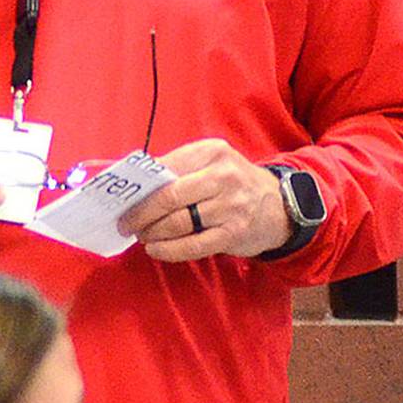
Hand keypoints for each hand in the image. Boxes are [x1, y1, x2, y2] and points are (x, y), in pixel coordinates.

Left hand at [120, 139, 289, 261]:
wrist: (280, 206)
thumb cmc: (234, 184)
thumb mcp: (211, 163)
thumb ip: (177, 169)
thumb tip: (134, 183)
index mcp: (211, 152)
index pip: (165, 168)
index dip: (139, 187)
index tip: (122, 199)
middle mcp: (222, 176)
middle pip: (168, 197)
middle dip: (140, 214)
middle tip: (126, 223)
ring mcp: (230, 206)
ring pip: (178, 223)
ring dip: (152, 233)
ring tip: (142, 236)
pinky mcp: (233, 233)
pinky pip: (192, 246)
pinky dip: (168, 250)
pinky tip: (156, 249)